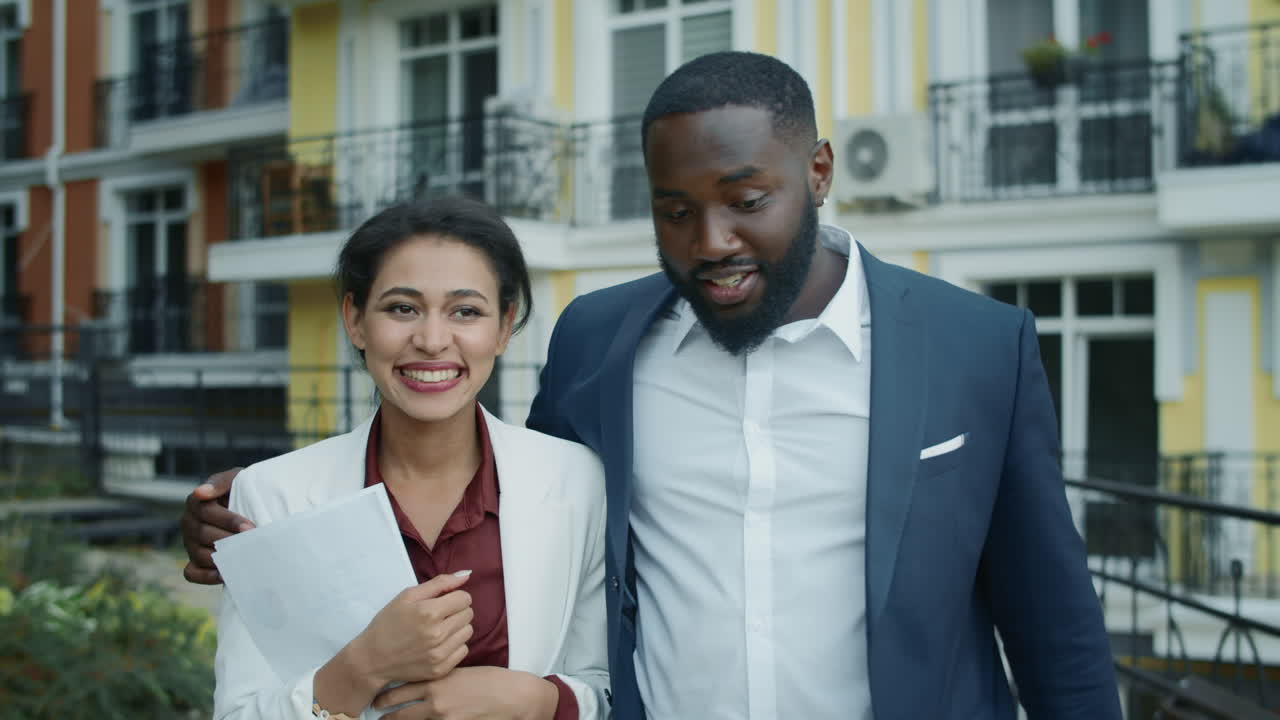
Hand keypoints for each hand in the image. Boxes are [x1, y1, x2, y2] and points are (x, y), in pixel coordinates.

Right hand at [180, 467, 253, 584]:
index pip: (205, 511)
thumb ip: (220, 482)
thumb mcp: (236, 480)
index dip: (228, 520)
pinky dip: (206, 576)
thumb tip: (200, 492)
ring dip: (221, 558)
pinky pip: (191, 573)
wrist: (252, 509)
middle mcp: (188, 523)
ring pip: (198, 554)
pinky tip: (225, 575)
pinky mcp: (193, 561)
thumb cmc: (243, 492)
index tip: (249, 527)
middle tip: (251, 544)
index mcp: (195, 503)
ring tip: (243, 558)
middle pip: (202, 534)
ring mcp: (189, 544)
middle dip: (229, 539)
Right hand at [349, 571, 475, 685]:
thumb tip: (467, 575)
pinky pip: (463, 651)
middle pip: (468, 614)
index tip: (443, 602)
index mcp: (429, 612)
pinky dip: (454, 645)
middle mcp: (437, 634)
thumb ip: (439, 583)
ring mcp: (439, 654)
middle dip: (456, 611)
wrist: (373, 659)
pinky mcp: (440, 669)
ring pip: (468, 632)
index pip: (464, 598)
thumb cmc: (388, 623)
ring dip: (457, 628)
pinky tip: (438, 644)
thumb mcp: (407, 596)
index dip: (454, 597)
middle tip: (439, 616)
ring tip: (439, 629)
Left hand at [372, 667, 558, 719]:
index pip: (403, 688)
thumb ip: (441, 678)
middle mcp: (436, 700)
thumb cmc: (491, 680)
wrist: (513, 696)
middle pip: (401, 710)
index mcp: (438, 680)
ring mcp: (443, 717)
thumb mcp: (462, 673)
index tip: (377, 697)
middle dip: (385, 713)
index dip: (387, 694)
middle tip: (375, 712)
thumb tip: (424, 682)